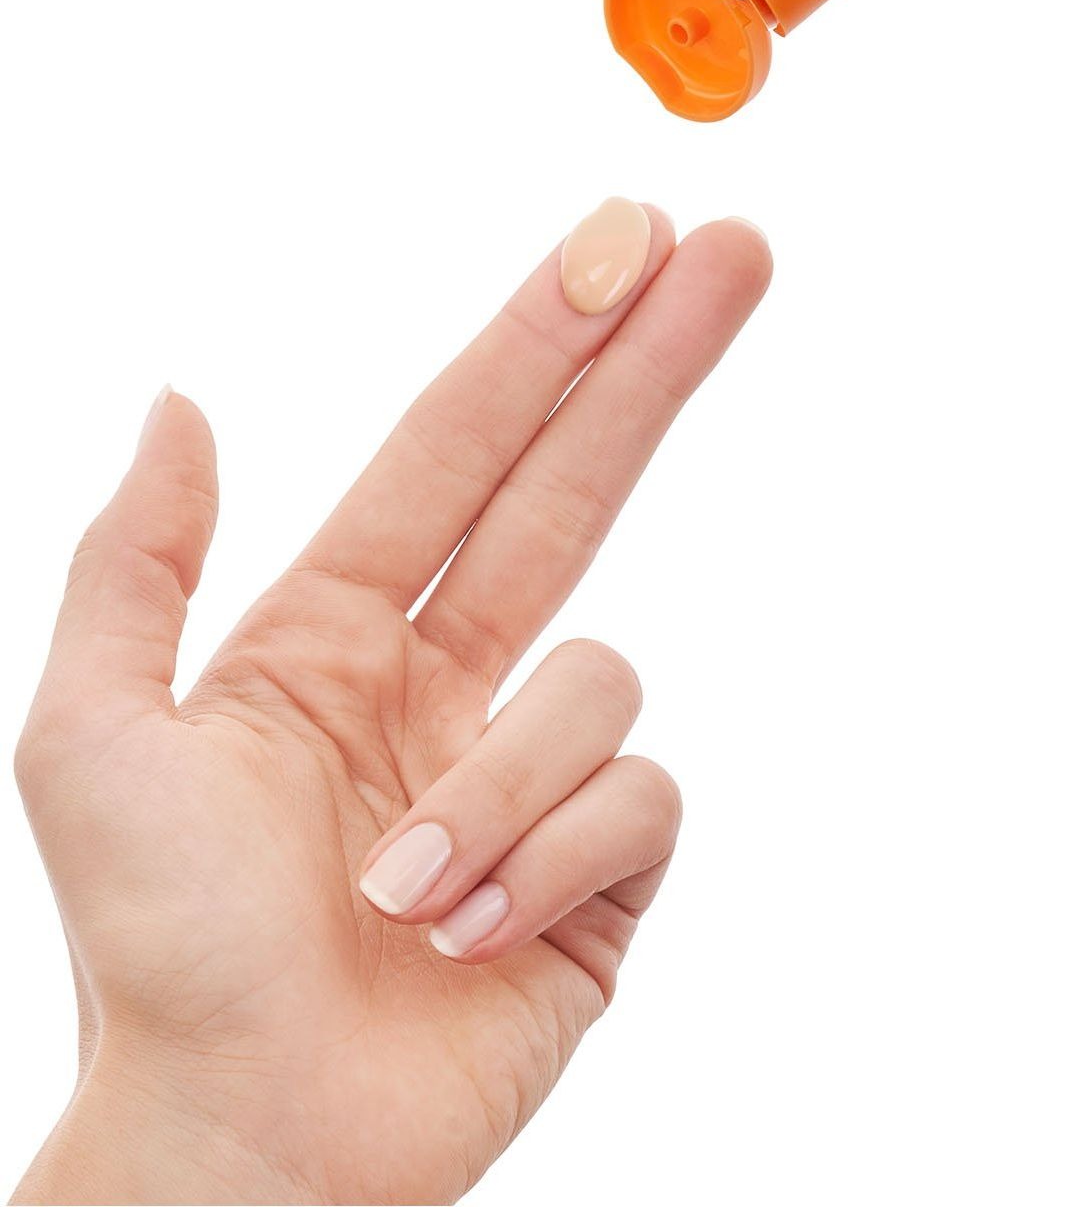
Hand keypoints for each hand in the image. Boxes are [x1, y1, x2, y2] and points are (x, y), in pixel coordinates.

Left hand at [12, 203, 770, 1204]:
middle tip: (736, 250)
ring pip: (598, 681)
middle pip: (581, 482)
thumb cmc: (158, 958)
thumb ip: (135, 560)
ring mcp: (534, 771)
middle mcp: (453, 680)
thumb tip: (183, 401)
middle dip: (654, 361)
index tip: (618, 239)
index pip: (463, 447)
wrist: (244, 1155)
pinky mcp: (604, 867)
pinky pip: (636, 802)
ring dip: (500, 787)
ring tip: (404, 890)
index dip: (539, 336)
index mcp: (342, 632)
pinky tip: (474, 933)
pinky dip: (548, 862)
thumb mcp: (90, 740)